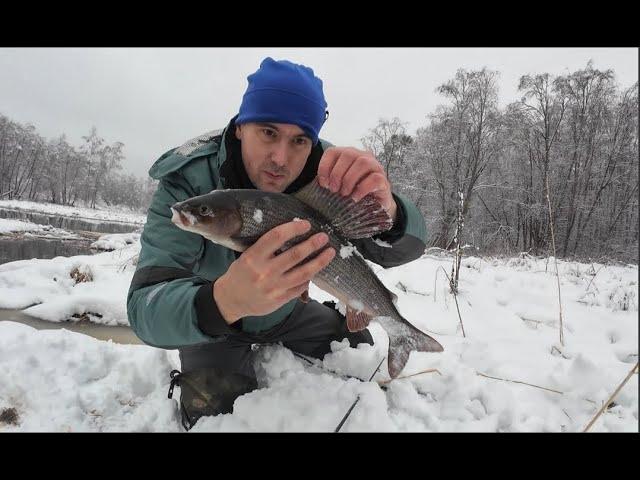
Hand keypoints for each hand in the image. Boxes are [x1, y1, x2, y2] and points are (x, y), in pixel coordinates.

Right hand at [213, 220, 335, 323]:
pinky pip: (300, 287)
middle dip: (312, 244)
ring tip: (330, 252)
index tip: (306, 224)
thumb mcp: (247, 256)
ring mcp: (274, 287)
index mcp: (253, 256)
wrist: (231, 300)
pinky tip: (316, 270)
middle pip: (294, 255)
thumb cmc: (241, 273)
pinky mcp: (280, 299)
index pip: (276, 237)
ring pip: (303, 273)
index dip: (293, 228)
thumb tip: (292, 233)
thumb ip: (266, 248)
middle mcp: (264, 271)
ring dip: (319, 261)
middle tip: (324, 237)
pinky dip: (310, 278)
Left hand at [317, 147, 396, 221]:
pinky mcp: (383, 180)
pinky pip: (374, 178)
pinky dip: (362, 189)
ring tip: (344, 193)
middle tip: (333, 190)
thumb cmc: (353, 192)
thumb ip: (329, 180)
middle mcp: (362, 156)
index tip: (323, 183)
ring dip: (349, 179)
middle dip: (337, 174)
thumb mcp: (338, 185)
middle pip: (348, 154)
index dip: (324, 166)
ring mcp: (375, 166)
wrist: (375, 205)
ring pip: (362, 163)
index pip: (333, 151)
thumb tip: (318, 182)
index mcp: (348, 155)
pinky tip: (355, 198)